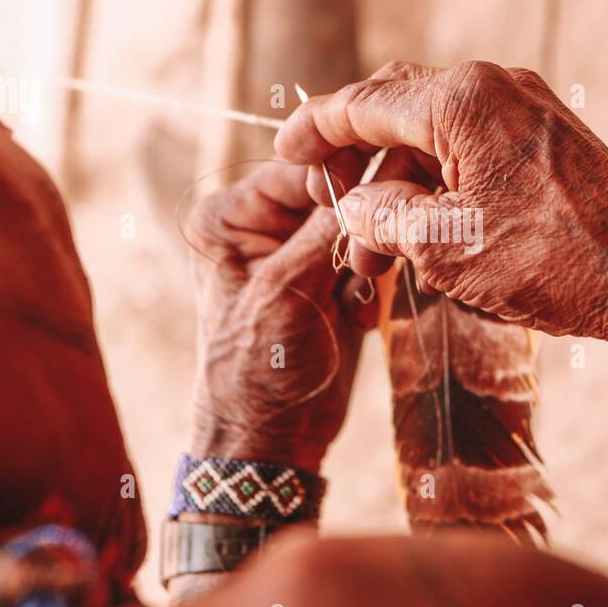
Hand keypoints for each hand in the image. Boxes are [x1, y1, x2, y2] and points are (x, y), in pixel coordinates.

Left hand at [186, 161, 375, 472]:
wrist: (273, 439)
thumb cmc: (258, 369)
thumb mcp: (287, 291)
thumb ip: (328, 231)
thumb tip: (376, 174)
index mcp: (228, 217)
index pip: (297, 168)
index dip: (341, 179)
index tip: (379, 192)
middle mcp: (262, 226)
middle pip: (334, 193)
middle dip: (357, 228)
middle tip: (366, 265)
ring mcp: (299, 252)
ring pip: (358, 225)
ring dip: (367, 262)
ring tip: (354, 302)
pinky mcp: (330, 279)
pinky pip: (368, 258)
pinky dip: (371, 285)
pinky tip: (358, 318)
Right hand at [274, 61, 607, 340]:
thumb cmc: (550, 262)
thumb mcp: (444, 247)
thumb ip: (381, 215)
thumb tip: (353, 203)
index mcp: (460, 101)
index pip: (363, 103)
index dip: (314, 128)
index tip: (282, 150)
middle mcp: (493, 87)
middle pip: (396, 107)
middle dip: (354, 156)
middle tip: (329, 203)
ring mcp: (525, 108)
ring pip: (435, 133)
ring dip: (398, 182)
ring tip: (375, 249)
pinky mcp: (547, 136)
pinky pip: (472, 145)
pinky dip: (438, 182)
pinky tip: (424, 232)